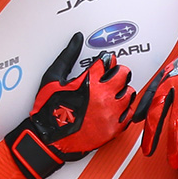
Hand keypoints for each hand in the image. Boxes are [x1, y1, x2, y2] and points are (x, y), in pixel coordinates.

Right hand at [4, 33, 137, 178]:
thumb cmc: (48, 111)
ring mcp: (110, 113)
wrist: (47, 140)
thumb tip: (77, 39)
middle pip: (124, 74)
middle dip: (118, 72)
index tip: (105, 62)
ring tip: (113, 92)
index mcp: (89, 81)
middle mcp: (103, 96)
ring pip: (130, 94)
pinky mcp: (113, 129)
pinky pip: (129, 115)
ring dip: (123, 90)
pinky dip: (125, 109)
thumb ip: (68, 55)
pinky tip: (116, 108)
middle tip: (112, 75)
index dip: (107, 60)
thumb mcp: (53, 77)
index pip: (108, 61)